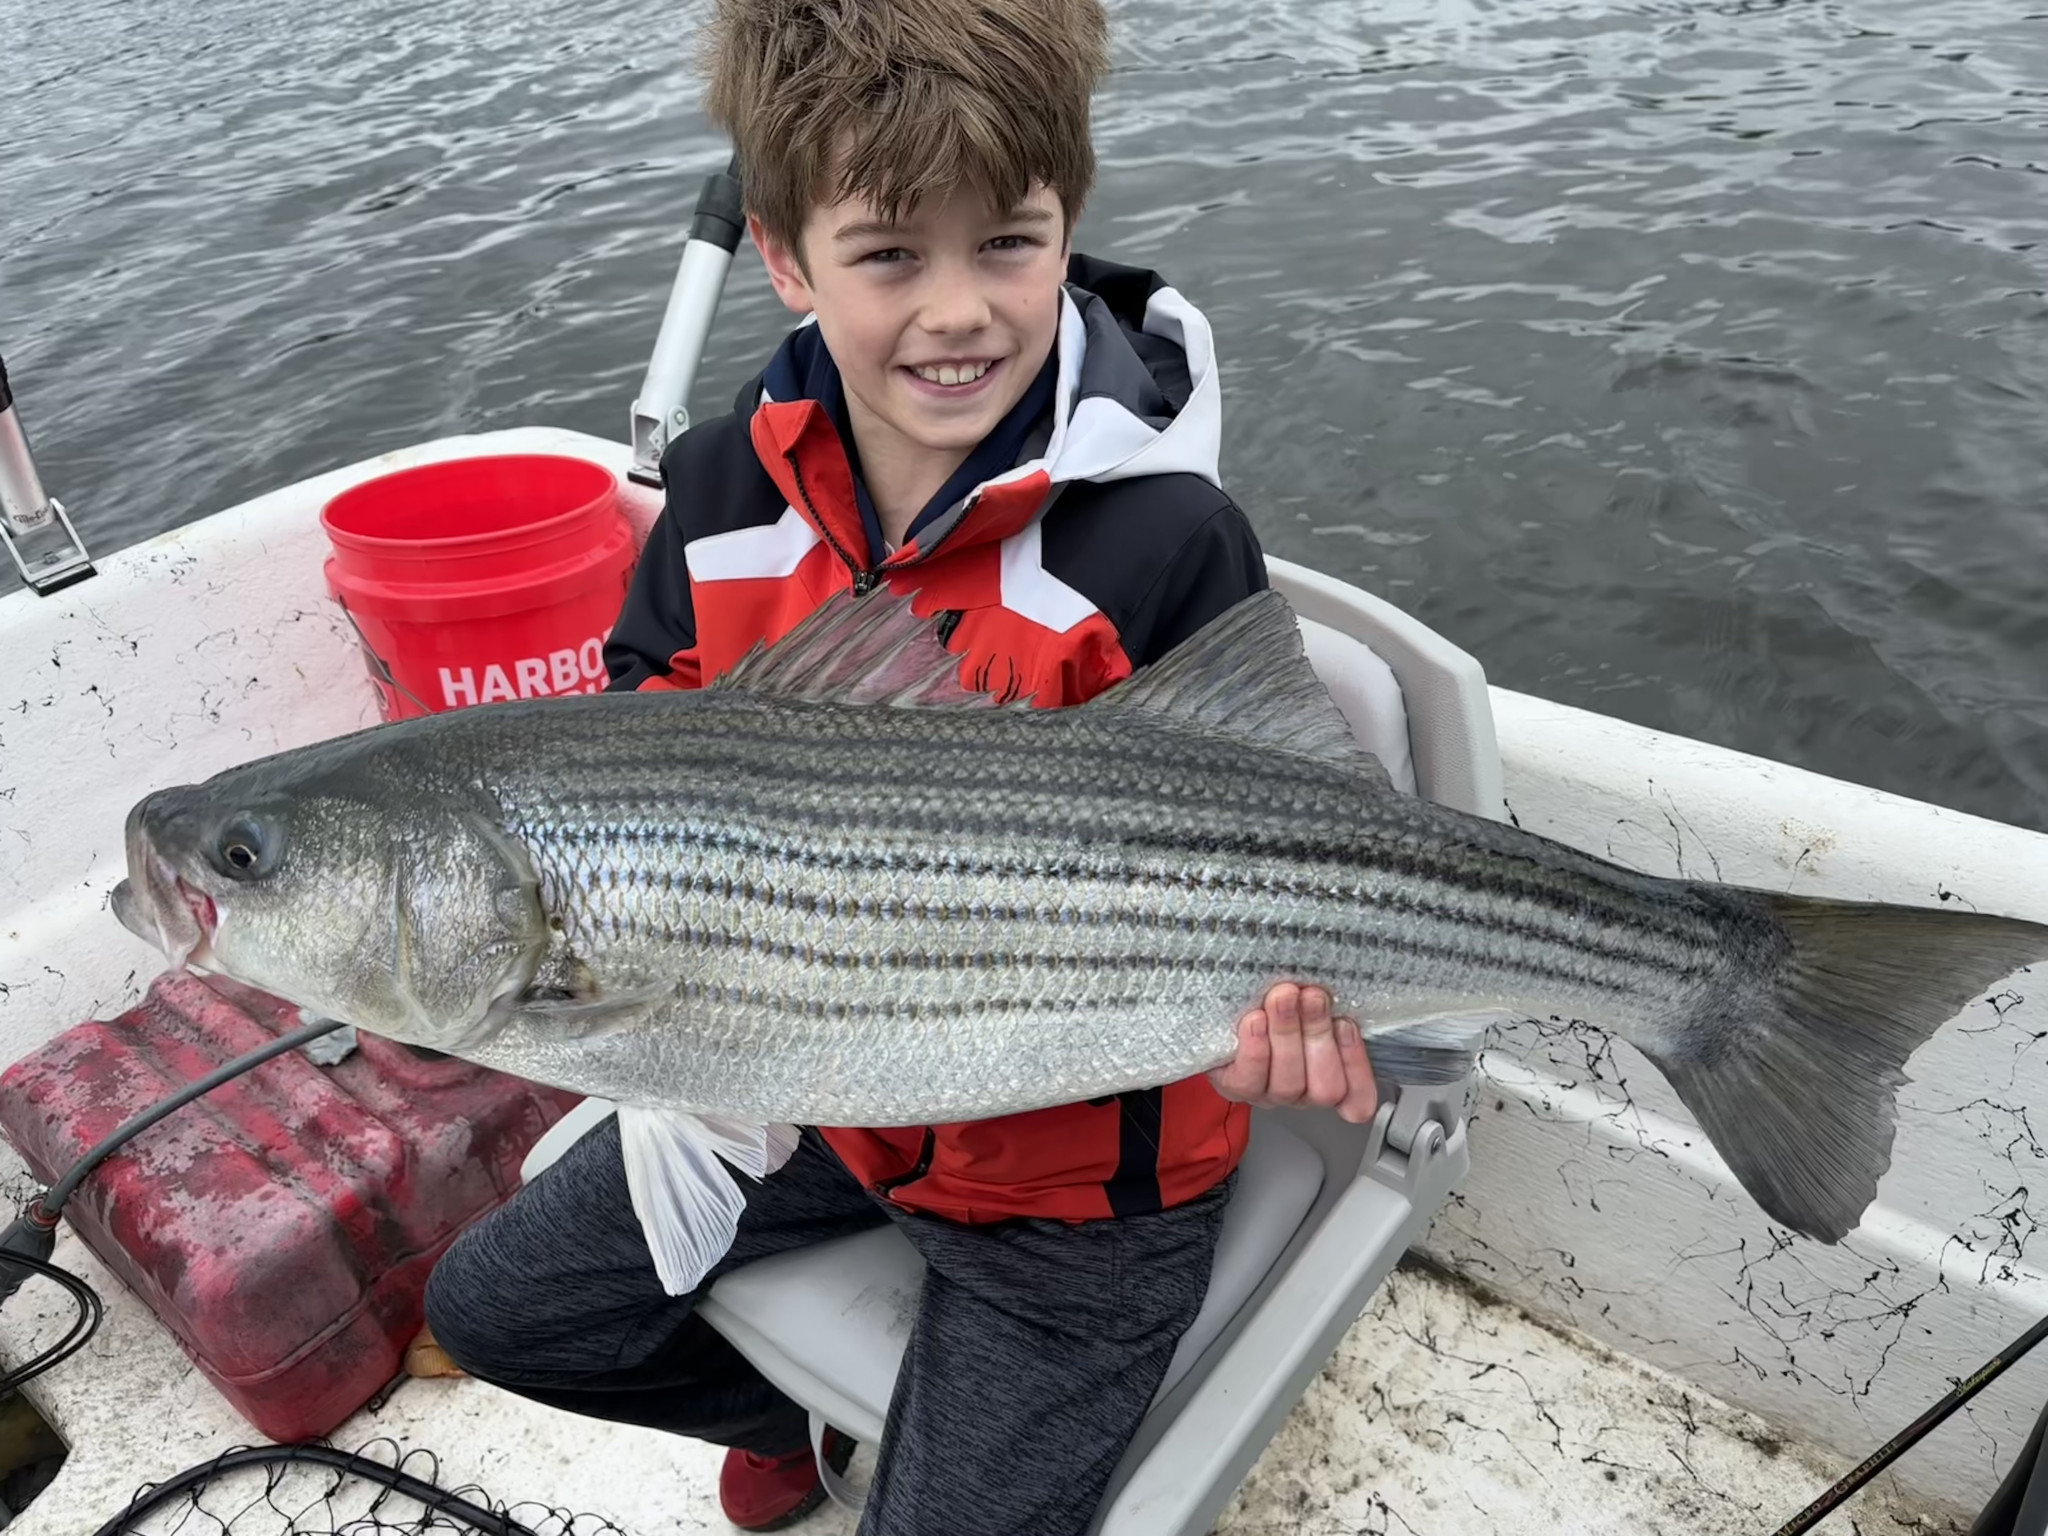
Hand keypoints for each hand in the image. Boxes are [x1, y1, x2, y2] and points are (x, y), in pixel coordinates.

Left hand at [1209, 983, 1378, 1123]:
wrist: (1222, 1009)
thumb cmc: (1272, 1003)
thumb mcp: (1307, 1002)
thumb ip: (1327, 1004)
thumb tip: (1338, 987)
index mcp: (1328, 1075)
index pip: (1358, 1095)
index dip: (1357, 1065)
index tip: (1346, 1023)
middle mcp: (1302, 1091)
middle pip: (1326, 1087)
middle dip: (1319, 1035)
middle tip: (1312, 996)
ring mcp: (1269, 1094)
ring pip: (1289, 1083)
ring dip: (1287, 1034)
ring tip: (1282, 997)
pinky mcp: (1235, 1088)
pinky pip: (1249, 1080)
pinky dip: (1255, 1050)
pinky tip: (1255, 1020)